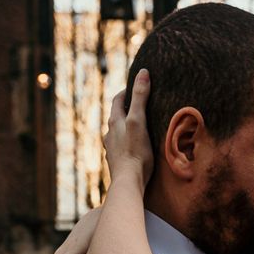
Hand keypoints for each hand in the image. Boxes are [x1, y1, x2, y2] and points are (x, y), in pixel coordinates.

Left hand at [104, 68, 153, 185]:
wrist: (128, 181)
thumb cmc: (135, 151)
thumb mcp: (139, 120)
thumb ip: (140, 97)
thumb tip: (143, 73)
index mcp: (115, 122)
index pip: (117, 101)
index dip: (126, 92)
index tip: (135, 87)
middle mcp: (110, 135)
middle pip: (117, 117)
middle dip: (126, 109)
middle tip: (139, 105)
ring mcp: (112, 149)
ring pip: (118, 133)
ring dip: (126, 128)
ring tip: (139, 127)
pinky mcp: (118, 162)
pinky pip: (122, 148)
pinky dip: (128, 143)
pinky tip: (135, 149)